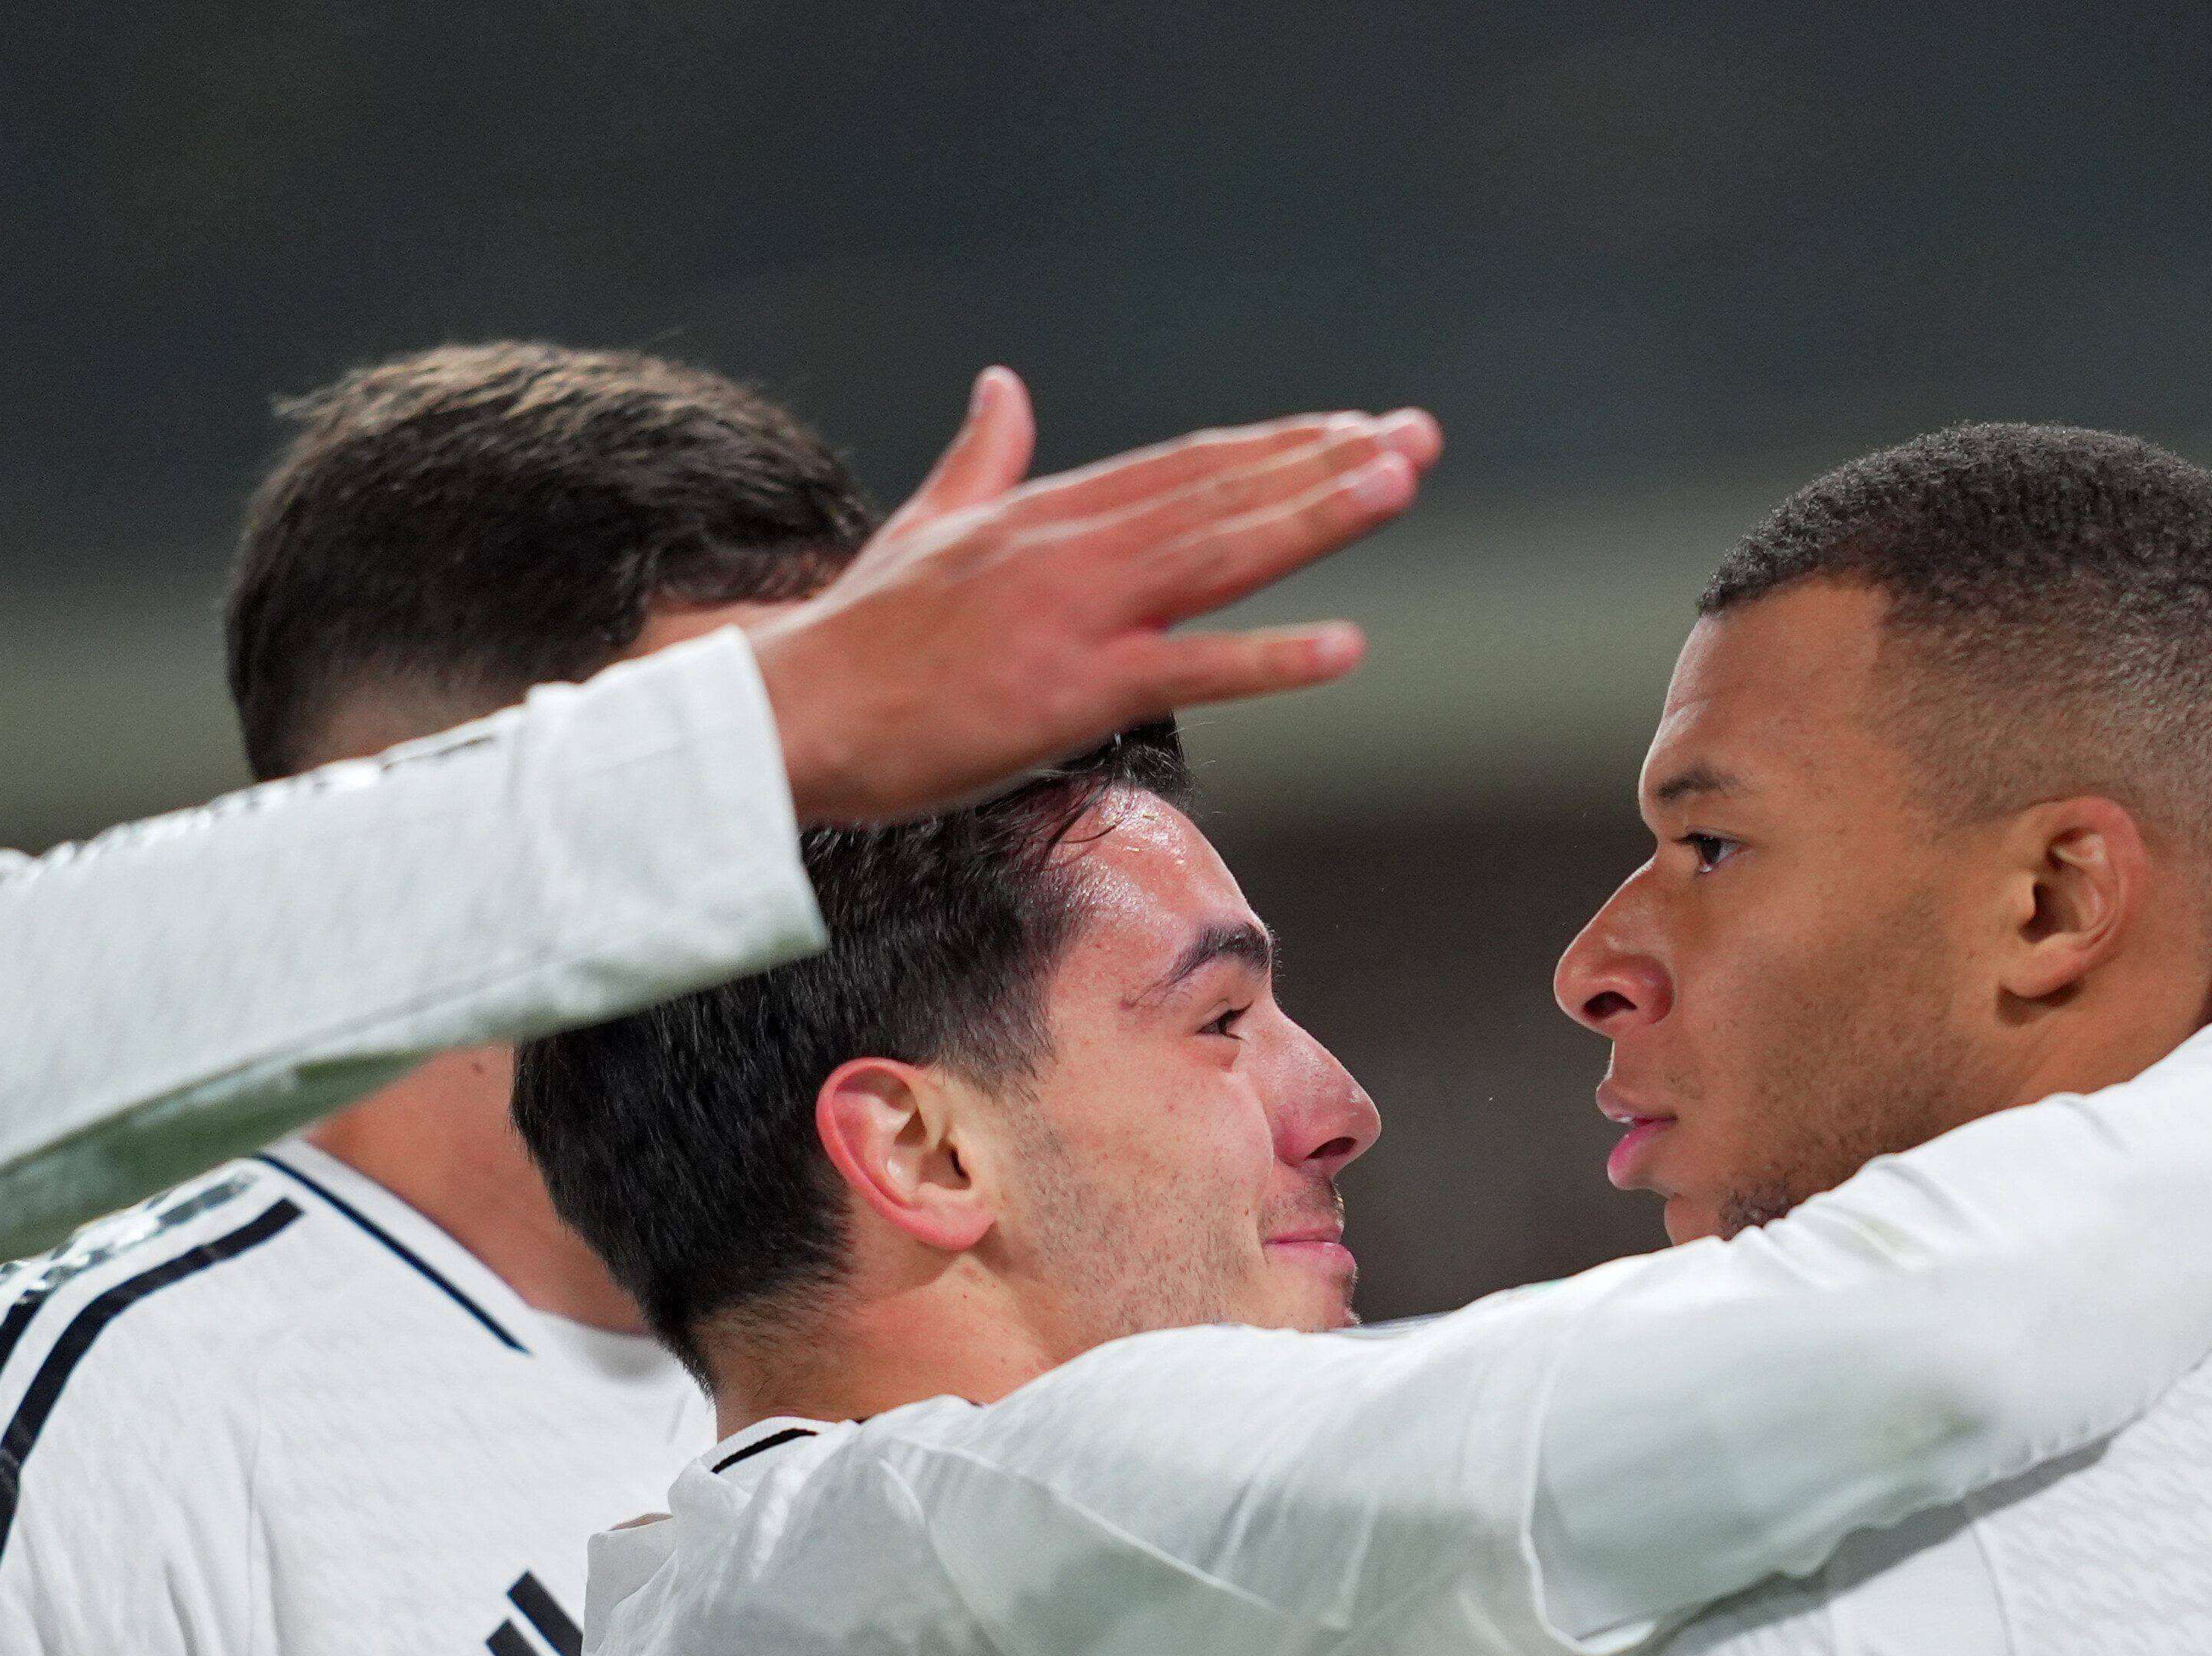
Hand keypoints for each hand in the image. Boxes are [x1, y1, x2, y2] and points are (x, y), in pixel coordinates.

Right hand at [749, 371, 1443, 823]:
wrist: (793, 715)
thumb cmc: (861, 637)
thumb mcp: (928, 527)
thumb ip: (981, 456)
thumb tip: (1004, 383)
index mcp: (1048, 513)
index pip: (1187, 465)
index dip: (1277, 446)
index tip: (1355, 428)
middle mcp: (1072, 548)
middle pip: (1221, 493)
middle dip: (1325, 463)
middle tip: (1417, 436)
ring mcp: (1075, 615)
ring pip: (1218, 556)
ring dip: (1313, 519)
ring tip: (1396, 483)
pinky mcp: (1071, 691)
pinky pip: (1190, 669)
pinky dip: (1272, 658)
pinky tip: (1347, 646)